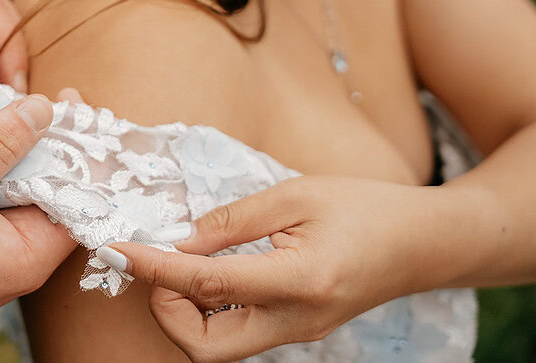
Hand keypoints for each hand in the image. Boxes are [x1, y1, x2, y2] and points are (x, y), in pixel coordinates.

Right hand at [0, 58, 78, 361]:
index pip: (78, 199)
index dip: (83, 149)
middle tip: (42, 90)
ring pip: (9, 186)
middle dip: (44, 138)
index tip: (75, 99)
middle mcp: (9, 258)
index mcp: (23, 257)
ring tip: (1, 92)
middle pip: (46, 189)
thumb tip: (46, 108)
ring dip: (5, 142)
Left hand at [101, 176, 467, 361]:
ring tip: (180, 263)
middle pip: (204, 348)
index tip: (117, 249)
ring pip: (218, 349)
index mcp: (298, 281)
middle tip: (157, 264)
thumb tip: (180, 238)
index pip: (205, 286)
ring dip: (185, 313)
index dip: (153, 268)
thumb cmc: (366, 208)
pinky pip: (239, 335)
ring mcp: (297, 333)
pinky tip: (208, 272)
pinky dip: (210, 310)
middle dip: (165, 311)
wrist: (424, 243)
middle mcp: (295, 321)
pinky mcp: (297, 331)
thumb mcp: (295, 195)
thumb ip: (233, 219)